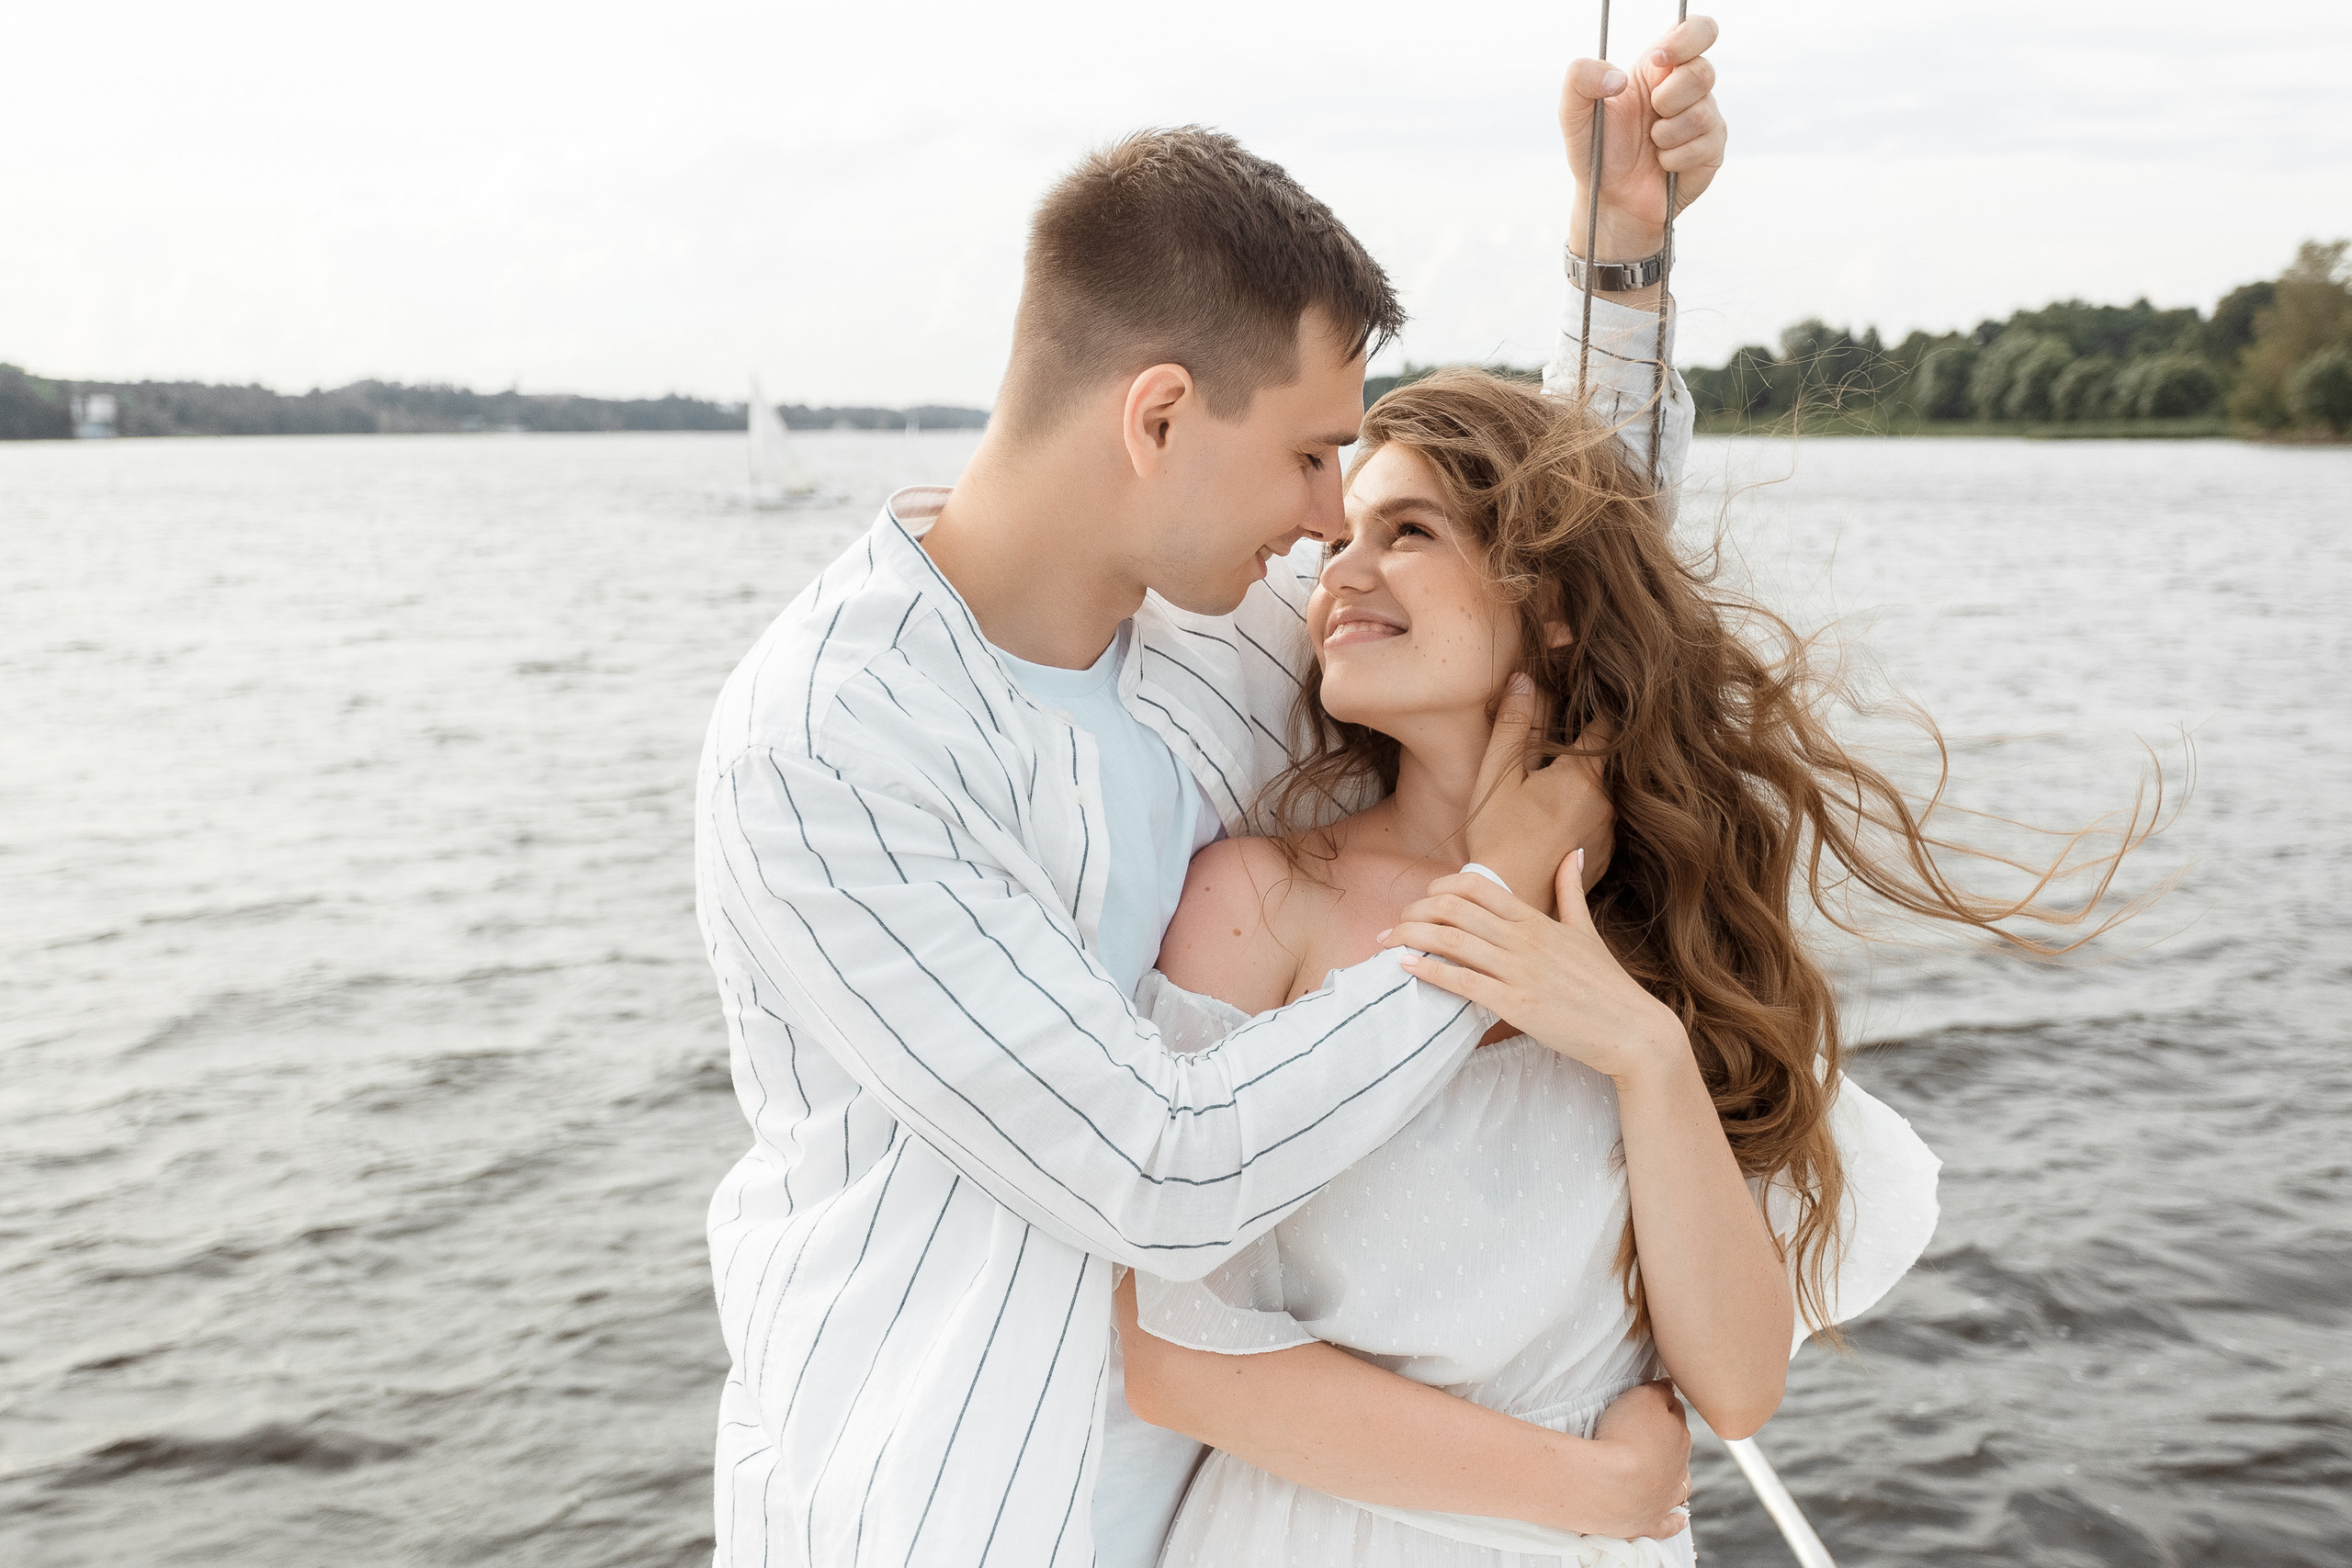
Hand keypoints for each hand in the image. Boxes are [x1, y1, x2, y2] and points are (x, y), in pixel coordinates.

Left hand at [1385, 849, 1687, 1084]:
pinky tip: (1406, 966)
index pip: (1477, 886)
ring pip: (1452, 941)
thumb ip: (1570, 890)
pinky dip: (1428, 970)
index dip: (1441, 886)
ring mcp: (1519, 971)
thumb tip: (1573, 853)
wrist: (1632, 1030)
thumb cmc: (1607, 984)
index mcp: (1537, 920)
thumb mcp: (1586, 930)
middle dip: (1416, 910)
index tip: (1424, 898)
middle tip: (1396, 921)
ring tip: (1388, 940)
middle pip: (1455, 908)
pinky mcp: (1516, 1004)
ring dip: (1412, 936)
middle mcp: (1524, 940)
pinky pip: (1462, 981)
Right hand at [1459, 674, 1611, 915]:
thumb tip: (1526, 678)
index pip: (1604, 727)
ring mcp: (1609, 832)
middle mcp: (1606, 802)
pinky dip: (1582, 819)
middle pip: (1603, 763)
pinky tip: (1554, 827)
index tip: (1585, 703)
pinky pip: (1599, 825)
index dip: (1595, 712)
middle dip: (1582, 755)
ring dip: (1582, 790)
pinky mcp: (1604, 857)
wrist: (1511, 897)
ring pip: (1601, 795)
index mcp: (1582, 775)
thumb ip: (1514, 725)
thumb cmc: (1498, 836)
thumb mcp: (1498, 775)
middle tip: (1554, 753)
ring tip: (1549, 796)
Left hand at [1561, 14, 1725, 259]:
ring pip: (1701, 112)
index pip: (1697, 30)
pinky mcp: (1713, 149)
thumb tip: (1617, 77)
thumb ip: (1579, 79)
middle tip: (1650, 116)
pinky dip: (1674, 158)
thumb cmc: (1597, 152)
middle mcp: (1688, 88)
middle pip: (1703, 70)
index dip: (1687, 38)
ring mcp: (1705, 118)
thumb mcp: (1574, 114)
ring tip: (1652, 144)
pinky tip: (1663, 163)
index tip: (1657, 60)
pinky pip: (1703, 146)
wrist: (1611, 201)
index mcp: (1660, 68)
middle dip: (1667, 98)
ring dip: (1666, 135)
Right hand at [1585, 1381, 1693, 1539]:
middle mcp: (1678, 1469)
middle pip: (1678, 1450)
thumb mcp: (1642, 1397)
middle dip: (1668, 1442)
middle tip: (1646, 1435)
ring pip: (1680, 1487)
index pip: (1675, 1414)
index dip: (1663, 1405)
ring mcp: (1665, 1499)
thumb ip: (1659, 1390)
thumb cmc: (1624, 1437)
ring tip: (1666, 1475)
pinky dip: (1674, 1522)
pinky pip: (1668, 1524)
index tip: (1651, 1402)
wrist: (1609, 1485)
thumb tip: (1671, 1387)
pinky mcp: (1649, 1523)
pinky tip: (1678, 1520)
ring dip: (1676, 1480)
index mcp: (1679, 1437)